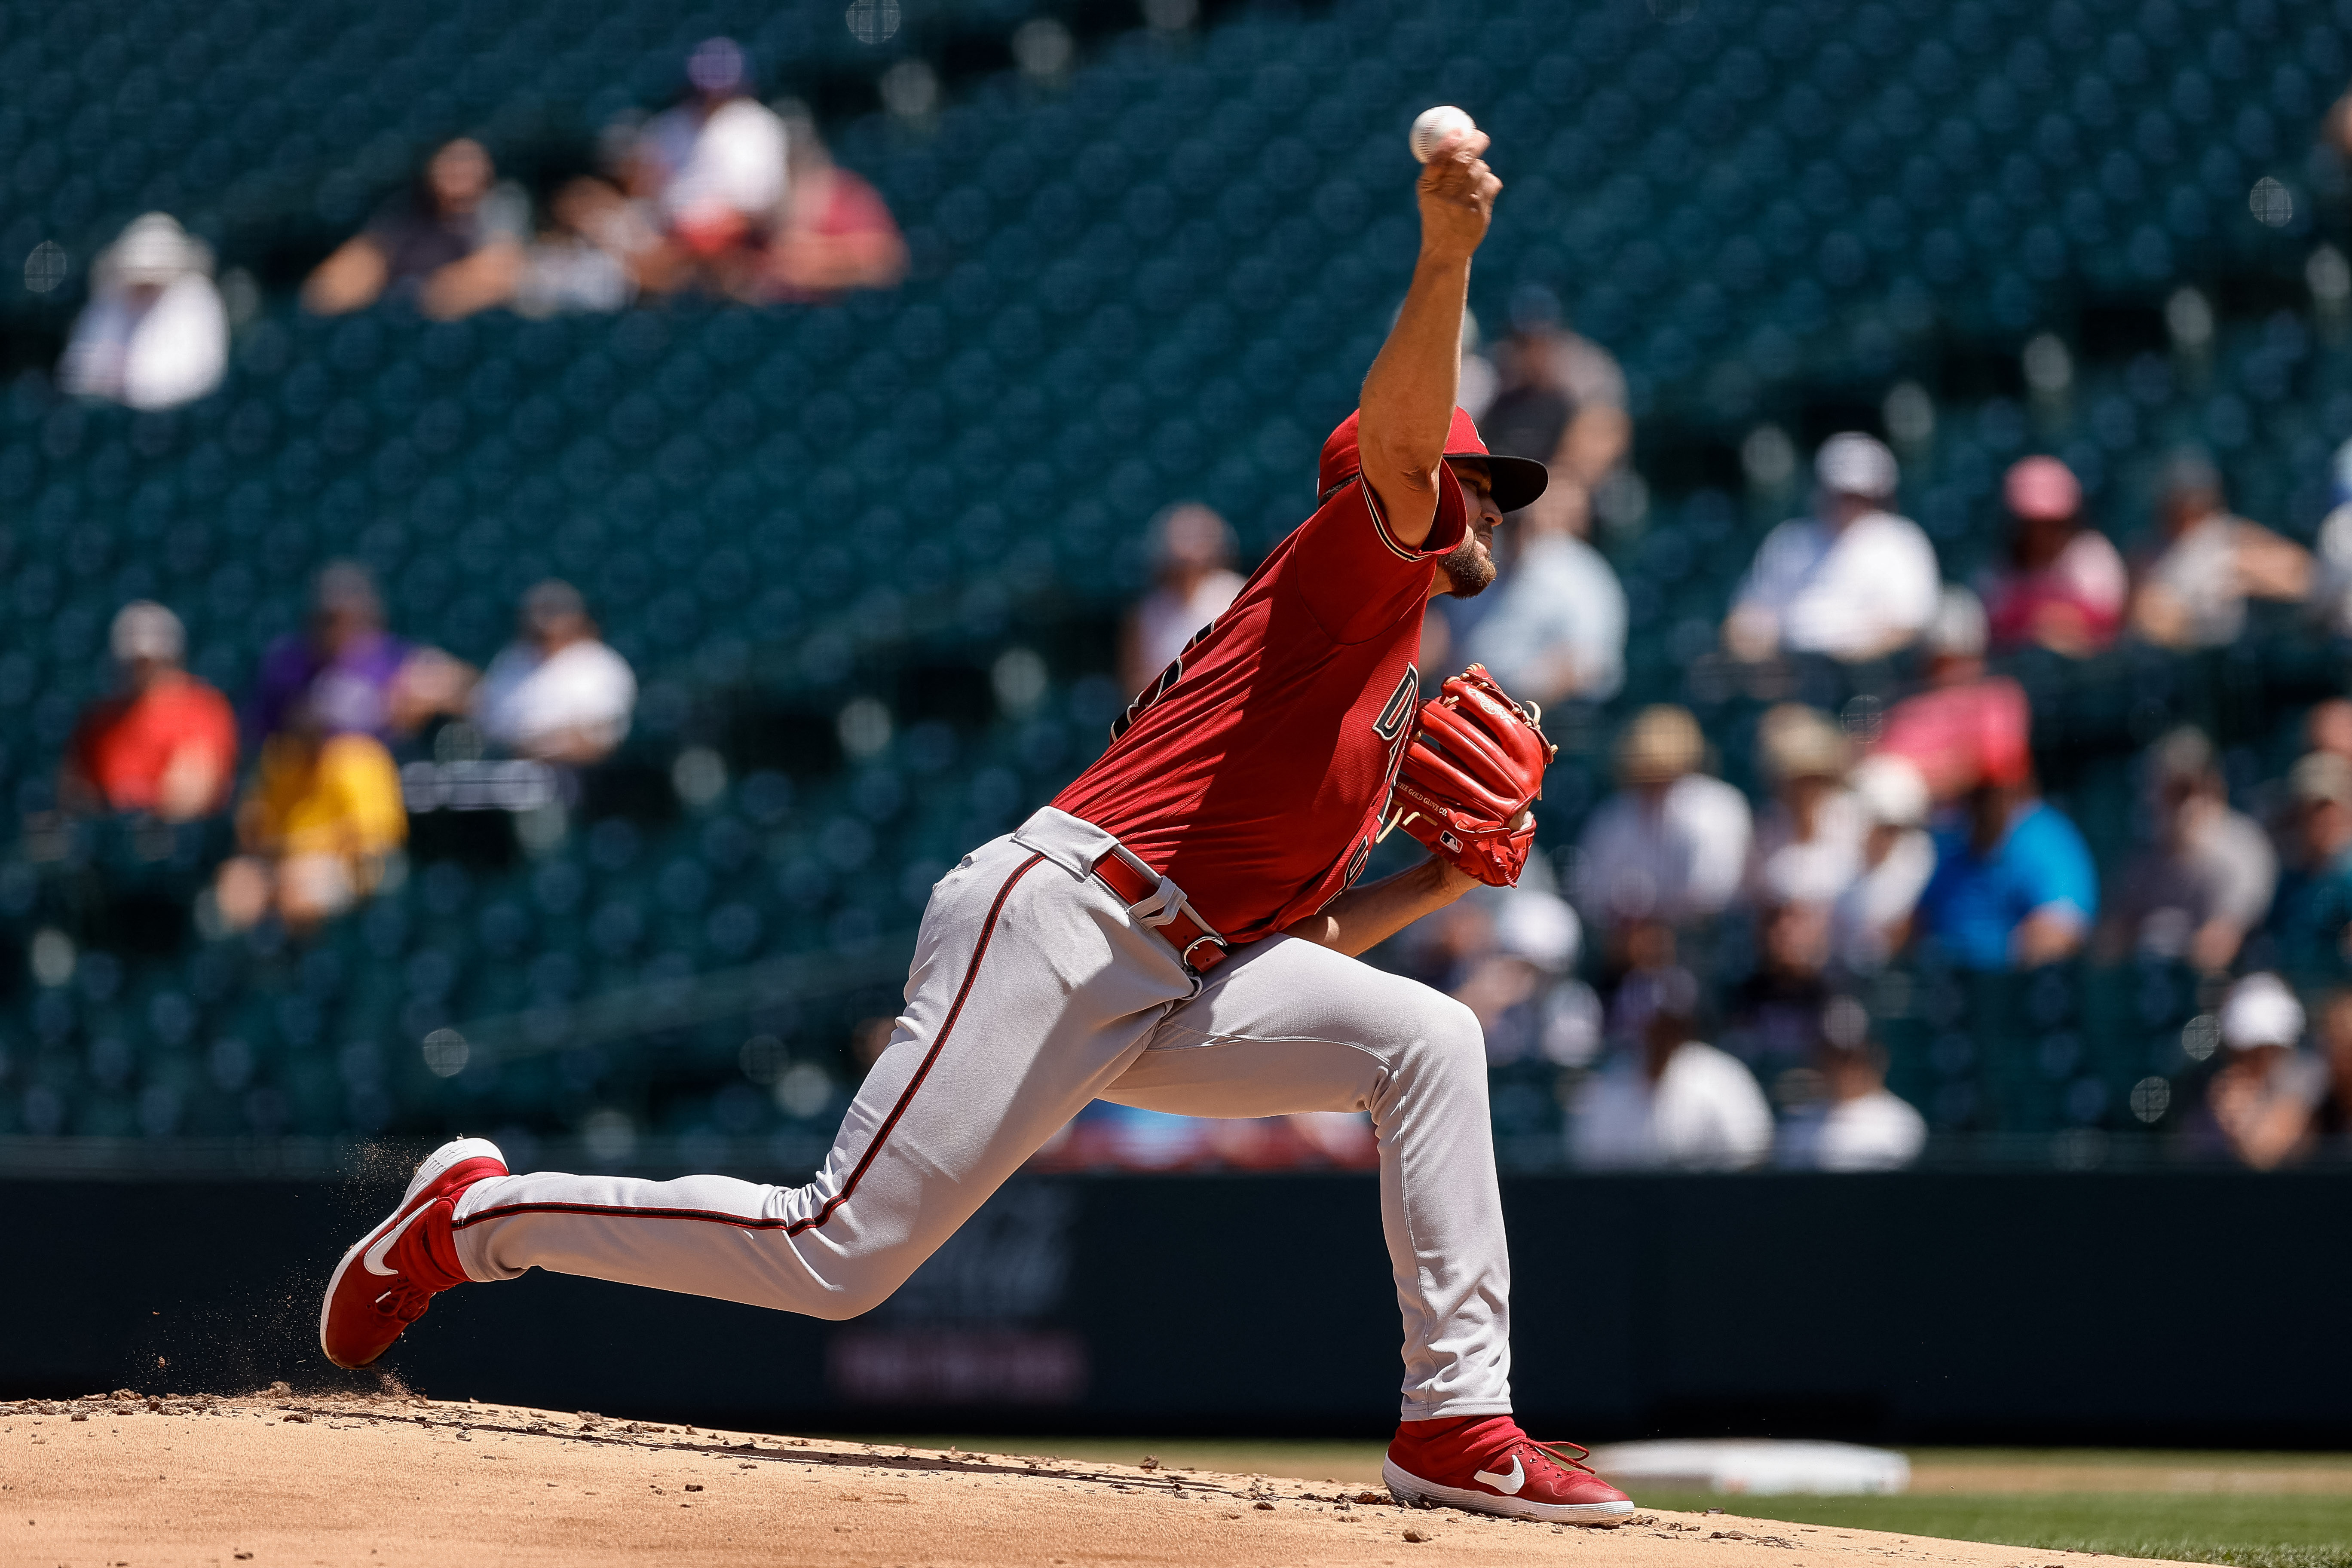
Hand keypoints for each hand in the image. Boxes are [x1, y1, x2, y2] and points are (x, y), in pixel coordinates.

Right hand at [1417, 129, 1498, 260]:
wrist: (1445, 250)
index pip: (1438, 161)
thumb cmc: (1437, 215)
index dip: (1449, 144)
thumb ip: (1439, 171)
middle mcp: (1444, 196)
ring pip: (1479, 170)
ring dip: (1479, 167)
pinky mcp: (1480, 211)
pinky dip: (1488, 181)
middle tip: (1480, 136)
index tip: (1458, 131)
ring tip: (1472, 177)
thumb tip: (1456, 136)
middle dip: (1474, 144)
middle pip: (1462, 161)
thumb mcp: (1429, 194)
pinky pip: (1490, 183)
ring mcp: (1463, 204)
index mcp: (1428, 189)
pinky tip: (1480, 192)